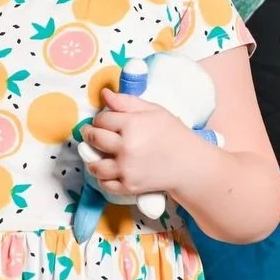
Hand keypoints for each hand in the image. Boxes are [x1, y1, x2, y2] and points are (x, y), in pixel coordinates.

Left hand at [80, 89, 194, 197]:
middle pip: (94, 139)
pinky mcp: (129, 186)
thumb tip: (104, 93)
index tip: (104, 121)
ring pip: (94, 164)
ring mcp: (126, 169)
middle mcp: (126, 148)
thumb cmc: (173, 134)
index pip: (101, 119)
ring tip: (96, 154)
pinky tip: (107, 170)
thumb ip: (127, 102)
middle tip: (91, 133)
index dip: (100, 118)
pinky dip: (102, 178)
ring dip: (92, 158)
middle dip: (89, 134)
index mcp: (132, 125)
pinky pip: (104, 184)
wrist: (190, 164)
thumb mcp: (153, 111)